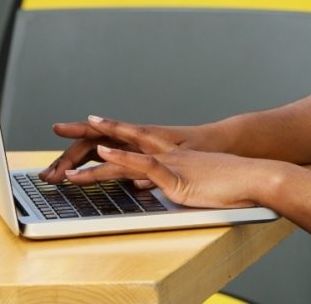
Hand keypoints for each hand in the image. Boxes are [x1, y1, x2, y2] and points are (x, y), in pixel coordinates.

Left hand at [57, 116, 278, 209]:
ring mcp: (168, 159)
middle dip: (86, 133)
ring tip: (70, 152)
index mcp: (162, 152)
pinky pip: (145, 162)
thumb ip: (158, 178)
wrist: (252, 174)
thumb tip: (136, 182)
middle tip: (58, 127)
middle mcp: (162, 149)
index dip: (97, 135)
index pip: (123, 139)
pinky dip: (124, 156)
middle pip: (117, 137)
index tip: (74, 129)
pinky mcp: (176, 173)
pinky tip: (106, 152)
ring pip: (125, 150)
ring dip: (95, 151)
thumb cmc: (224, 181)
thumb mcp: (184, 180)